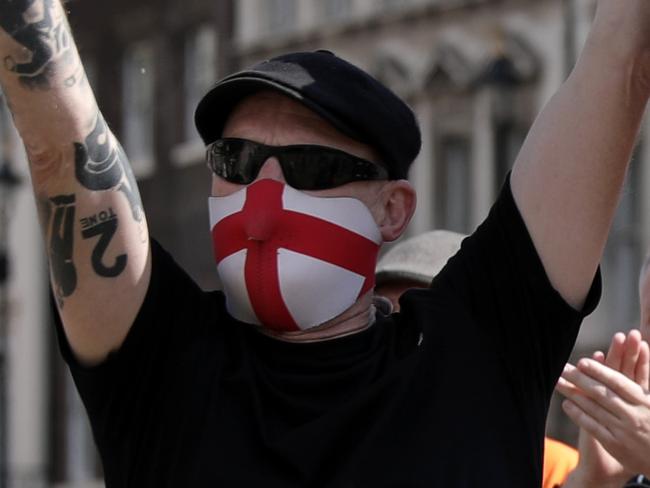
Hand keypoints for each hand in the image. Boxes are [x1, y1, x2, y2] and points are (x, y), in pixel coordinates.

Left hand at [557, 330, 649, 479]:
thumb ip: (642, 376)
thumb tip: (642, 344)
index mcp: (645, 401)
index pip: (619, 383)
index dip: (600, 371)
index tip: (582, 362)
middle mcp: (633, 415)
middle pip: (602, 393)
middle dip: (579, 379)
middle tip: (562, 368)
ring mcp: (624, 431)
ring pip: (594, 408)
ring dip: (573, 393)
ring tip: (557, 381)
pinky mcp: (615, 445)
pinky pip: (593, 427)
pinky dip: (579, 415)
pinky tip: (566, 404)